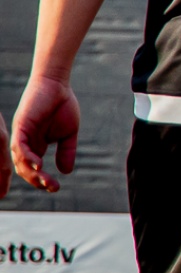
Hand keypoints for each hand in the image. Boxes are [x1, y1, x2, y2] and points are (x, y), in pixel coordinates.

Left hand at [10, 75, 80, 194]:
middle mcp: (25, 143)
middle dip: (37, 181)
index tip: (56, 187)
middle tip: (52, 187)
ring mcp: (21, 135)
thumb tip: (66, 171)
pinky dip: (27, 157)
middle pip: (25, 168)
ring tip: (44, 180)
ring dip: (31, 173)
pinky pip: (20, 146)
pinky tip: (38, 165)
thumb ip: (67, 151)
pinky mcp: (21, 126)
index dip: (42, 180)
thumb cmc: (62, 105)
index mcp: (35, 145)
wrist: (57, 84)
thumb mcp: (69, 133)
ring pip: (20, 160)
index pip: (34, 169)